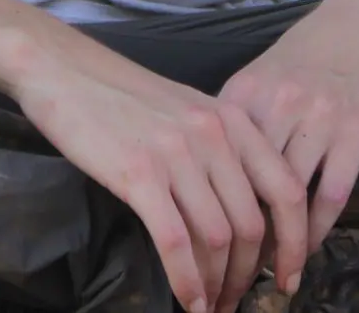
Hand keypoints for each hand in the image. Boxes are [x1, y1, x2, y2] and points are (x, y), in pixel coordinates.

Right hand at [11, 35, 310, 312]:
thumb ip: (219, 150)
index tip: (286, 278)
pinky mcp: (138, 174)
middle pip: (252, 226)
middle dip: (248, 276)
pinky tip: (188, 303)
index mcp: (232, 120)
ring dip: (217, 285)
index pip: (286, 191)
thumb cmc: (121, 94)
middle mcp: (213, 136)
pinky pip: (175, 242)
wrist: (64, 68)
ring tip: (210, 307)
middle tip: (236, 301)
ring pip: (217, 239)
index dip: (294, 244)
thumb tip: (237, 212)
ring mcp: (176, 154)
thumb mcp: (186, 110)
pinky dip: (186, 282)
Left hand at [220, 0, 358, 249]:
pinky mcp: (354, 134)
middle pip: (247, 185)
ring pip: (288, 196)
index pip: (213, 162)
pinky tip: (308, 248)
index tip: (202, 241)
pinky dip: (317, 230)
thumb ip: (238, 120)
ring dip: (279, 242)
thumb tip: (210, 172)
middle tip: (232, 270)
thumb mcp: (261, 75)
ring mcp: (317, 120)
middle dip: (238, 234)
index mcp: (243, 94)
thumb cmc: (310, 52)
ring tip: (269, 272)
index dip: (206, 207)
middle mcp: (276, 106)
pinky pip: (330, 195)